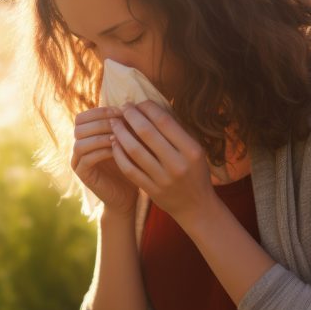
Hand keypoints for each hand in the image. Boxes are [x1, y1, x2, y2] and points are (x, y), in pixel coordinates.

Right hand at [71, 106, 139, 215]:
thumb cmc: (130, 165)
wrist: (126, 195)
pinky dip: (102, 151)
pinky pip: (86, 158)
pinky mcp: (82, 174)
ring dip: (100, 136)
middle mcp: (78, 147)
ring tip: (119, 136)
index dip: (101, 111)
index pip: (83, 116)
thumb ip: (123, 126)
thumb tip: (132, 105)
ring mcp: (77, 161)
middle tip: (120, 122)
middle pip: (79, 126)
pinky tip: (117, 149)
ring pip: (80, 142)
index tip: (122, 111)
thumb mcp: (127, 142)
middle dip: (101, 122)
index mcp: (86, 136)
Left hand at [108, 100, 215, 226]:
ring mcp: (163, 179)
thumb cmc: (194, 172)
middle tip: (123, 108)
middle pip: (147, 132)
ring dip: (120, 133)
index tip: (138, 102)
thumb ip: (176, 132)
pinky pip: (129, 168)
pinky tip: (114, 143)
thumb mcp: (194, 150)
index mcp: (192, 150)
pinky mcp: (151, 190)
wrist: (196, 207)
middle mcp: (178, 164)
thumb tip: (152, 107)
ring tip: (114, 123)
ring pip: (134, 150)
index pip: (164, 121)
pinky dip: (119, 154)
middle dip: (131, 116)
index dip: (147, 108)